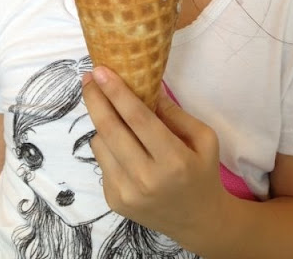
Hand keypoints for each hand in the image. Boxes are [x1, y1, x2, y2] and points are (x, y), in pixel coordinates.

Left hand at [82, 67, 227, 254]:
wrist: (198, 222)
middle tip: (88, 76)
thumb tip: (146, 84)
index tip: (100, 70)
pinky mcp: (114, 200)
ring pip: (100, 143)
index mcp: (173, 160)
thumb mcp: (203, 138)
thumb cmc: (202, 172)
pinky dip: (108, 144)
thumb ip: (174, 112)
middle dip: (95, 98)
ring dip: (102, 121)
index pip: (137, 118)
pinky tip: (123, 143)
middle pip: (110, 129)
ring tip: (114, 112)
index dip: (116, 91)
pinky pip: (102, 160)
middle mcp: (145, 179)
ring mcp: (126, 193)